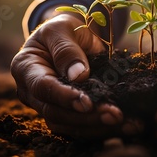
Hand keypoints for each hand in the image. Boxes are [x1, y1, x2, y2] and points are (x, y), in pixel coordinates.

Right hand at [11, 13, 125, 138]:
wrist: (70, 37)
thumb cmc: (62, 29)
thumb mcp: (62, 28)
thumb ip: (67, 49)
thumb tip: (79, 75)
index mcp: (26, 68)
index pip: (43, 88)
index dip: (65, 97)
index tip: (87, 103)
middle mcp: (32, 92)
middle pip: (56, 113)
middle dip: (87, 117)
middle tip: (116, 115)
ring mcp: (48, 106)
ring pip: (69, 126)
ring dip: (99, 127)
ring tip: (130, 124)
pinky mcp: (66, 114)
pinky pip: (82, 127)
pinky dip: (104, 128)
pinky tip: (129, 125)